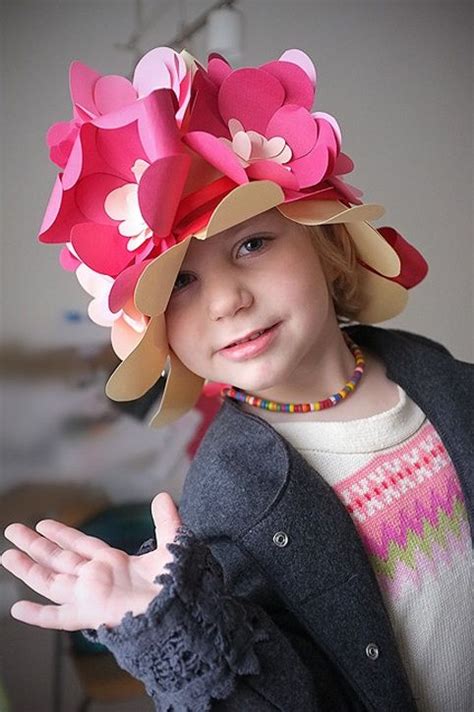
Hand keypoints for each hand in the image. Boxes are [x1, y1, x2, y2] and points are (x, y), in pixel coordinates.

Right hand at [1, 492, 180, 630]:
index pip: (81, 544)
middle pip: (59, 558)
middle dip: (36, 545)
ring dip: (28, 569)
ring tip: (6, 555)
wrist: (181, 608)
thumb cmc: (179, 582)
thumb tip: (163, 496)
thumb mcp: (173, 544)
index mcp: (114, 563)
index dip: (62, 534)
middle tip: (13, 531)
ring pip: (51, 581)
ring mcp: (91, 596)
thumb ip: (166, 521)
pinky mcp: (90, 614)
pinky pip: (58, 616)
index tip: (44, 524)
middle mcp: (97, 578)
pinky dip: (38, 614)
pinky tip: (18, 608)